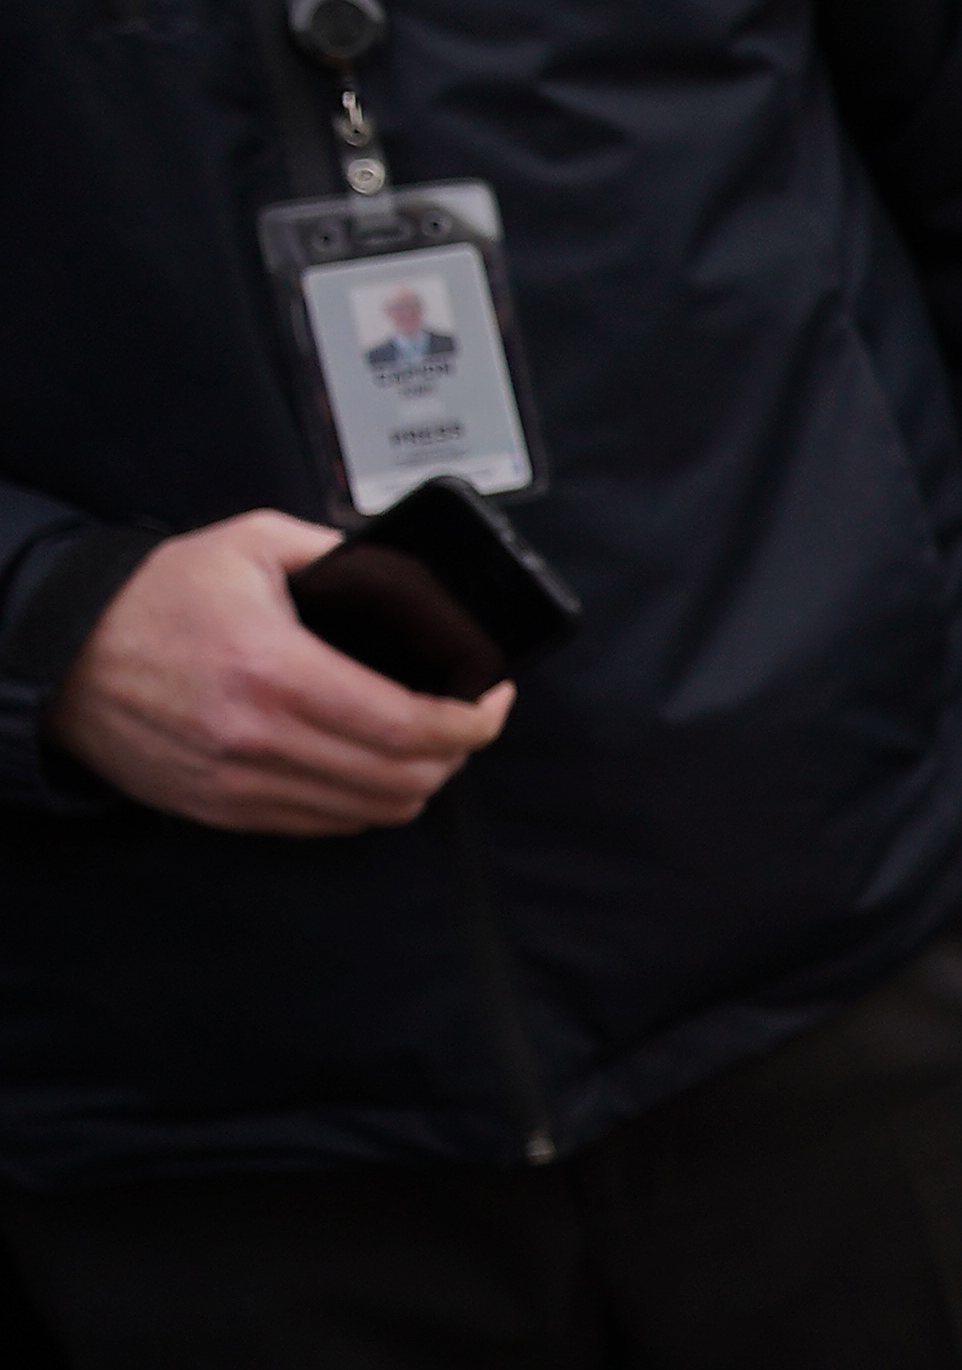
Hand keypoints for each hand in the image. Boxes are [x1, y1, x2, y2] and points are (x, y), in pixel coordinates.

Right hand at [53, 512, 512, 831]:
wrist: (61, 651)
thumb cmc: (154, 597)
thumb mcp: (254, 544)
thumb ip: (342, 555)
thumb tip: (413, 579)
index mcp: (275, 670)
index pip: (411, 725)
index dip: (475, 722)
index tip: (492, 701)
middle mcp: (256, 737)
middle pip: (403, 777)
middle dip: (456, 752)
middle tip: (466, 719)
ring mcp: (236, 781)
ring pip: (369, 811)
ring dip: (415, 782)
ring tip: (427, 743)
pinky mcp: (220, 808)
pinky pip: (321, 825)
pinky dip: (362, 803)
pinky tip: (371, 768)